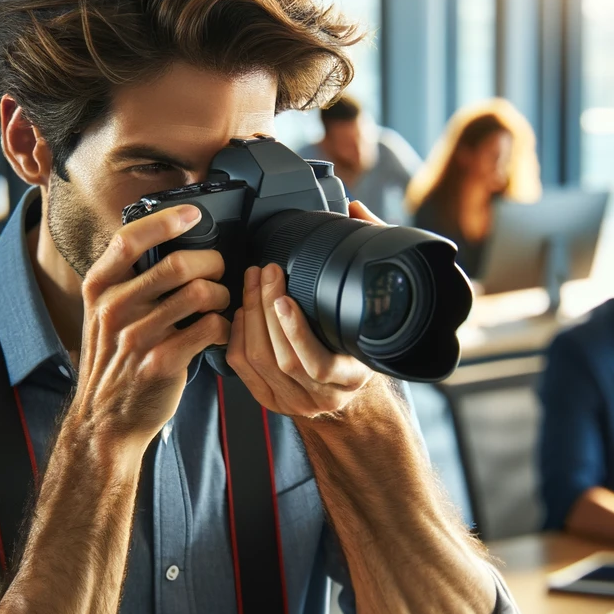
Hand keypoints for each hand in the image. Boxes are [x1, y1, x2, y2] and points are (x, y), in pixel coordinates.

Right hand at [69, 205, 230, 452]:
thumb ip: (126, 280)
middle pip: (177, 264)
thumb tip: (169, 242)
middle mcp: (114, 308)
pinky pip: (210, 328)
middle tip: (218, 270)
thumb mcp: (103, 314)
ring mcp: (137, 336)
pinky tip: (220, 332)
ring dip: (220, 295)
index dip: (167, 220)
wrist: (105, 420)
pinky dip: (224, 326)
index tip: (193, 214)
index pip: (130, 238)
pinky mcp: (162, 362)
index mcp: (99, 288)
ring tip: (219, 303)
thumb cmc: (113, 362)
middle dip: (211, 262)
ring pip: (199, 294)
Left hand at [225, 200, 380, 416]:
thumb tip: (356, 211)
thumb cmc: (362, 342)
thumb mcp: (375, 306)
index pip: (317, 362)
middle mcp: (321, 396)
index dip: (295, 330)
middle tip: (265, 272)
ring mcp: (292, 402)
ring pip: (257, 359)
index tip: (284, 297)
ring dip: (250, 315)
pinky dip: (238, 334)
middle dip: (266, 307)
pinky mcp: (269, 400)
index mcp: (351, 378)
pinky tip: (243, 309)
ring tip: (253, 282)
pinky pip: (242, 367)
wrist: (353, 389)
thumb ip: (371, 259)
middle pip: (280, 356)